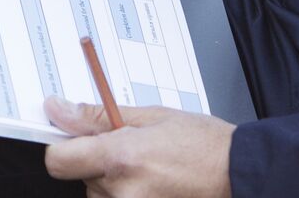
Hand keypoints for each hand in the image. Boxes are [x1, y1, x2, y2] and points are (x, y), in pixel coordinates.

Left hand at [44, 96, 233, 197]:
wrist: (240, 174)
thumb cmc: (203, 144)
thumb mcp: (150, 116)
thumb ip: (97, 116)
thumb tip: (59, 110)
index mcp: (122, 158)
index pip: (58, 161)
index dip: (62, 148)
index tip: (71, 140)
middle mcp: (123, 192)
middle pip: (82, 177)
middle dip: (99, 162)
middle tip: (133, 151)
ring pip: (101, 195)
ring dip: (115, 182)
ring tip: (149, 169)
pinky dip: (128, 195)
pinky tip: (154, 185)